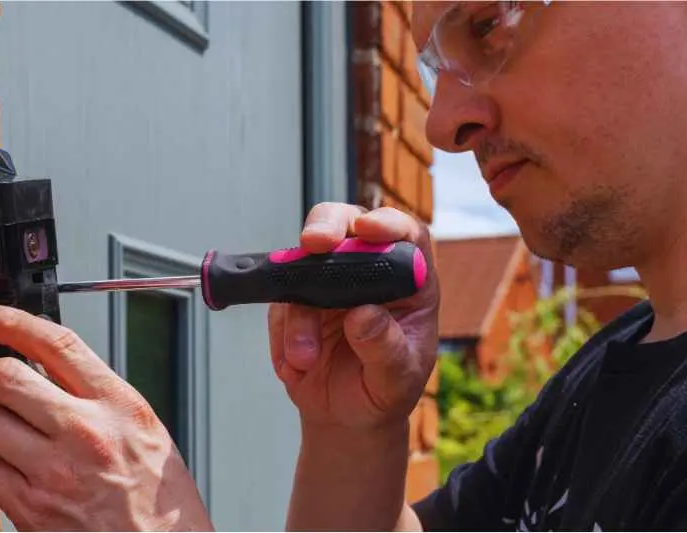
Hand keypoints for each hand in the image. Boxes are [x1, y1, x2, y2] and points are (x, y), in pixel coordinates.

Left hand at [0, 305, 213, 531]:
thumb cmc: (160, 500)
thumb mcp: (145, 431)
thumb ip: (101, 399)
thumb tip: (53, 374)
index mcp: (120, 405)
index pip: (58, 344)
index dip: (12, 321)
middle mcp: (87, 431)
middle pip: (5, 377)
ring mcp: (57, 471)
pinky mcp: (33, 509)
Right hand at [268, 203, 439, 430]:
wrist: (347, 415)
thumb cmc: (384, 390)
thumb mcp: (397, 379)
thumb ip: (385, 349)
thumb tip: (365, 315)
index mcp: (407, 282)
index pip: (405, 236)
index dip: (388, 223)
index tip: (368, 229)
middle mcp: (367, 271)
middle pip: (347, 224)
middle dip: (327, 226)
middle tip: (314, 243)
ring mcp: (327, 283)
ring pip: (303, 265)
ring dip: (299, 313)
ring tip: (305, 358)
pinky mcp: (294, 301)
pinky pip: (279, 304)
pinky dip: (282, 334)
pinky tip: (296, 365)